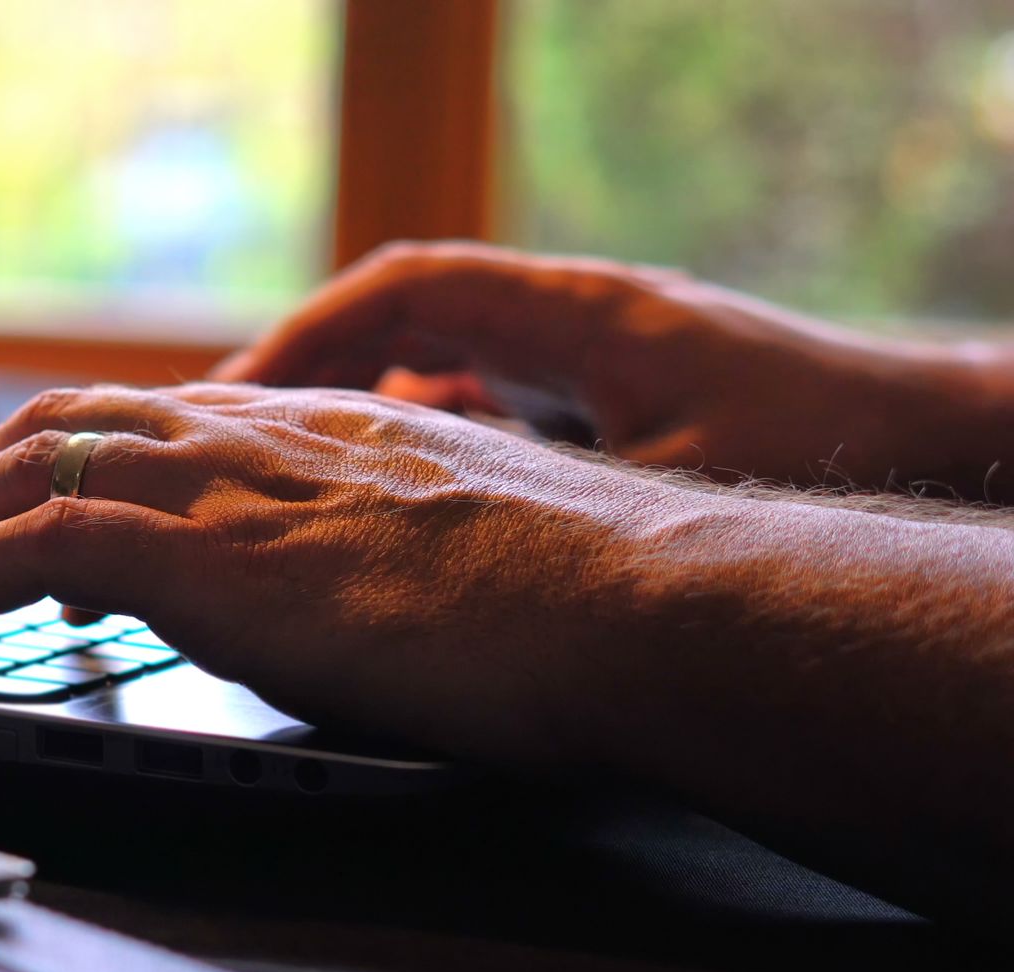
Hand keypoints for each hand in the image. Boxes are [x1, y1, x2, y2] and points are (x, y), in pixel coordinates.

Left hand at [0, 383, 695, 765]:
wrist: (632, 602)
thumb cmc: (575, 599)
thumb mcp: (448, 551)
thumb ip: (368, 548)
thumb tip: (326, 595)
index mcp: (313, 431)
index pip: (147, 417)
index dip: (62, 454)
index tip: (21, 504)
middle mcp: (254, 435)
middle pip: (62, 423)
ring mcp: (224, 485)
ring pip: (24, 466)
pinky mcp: (201, 553)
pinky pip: (31, 544)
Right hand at [215, 242, 1011, 498]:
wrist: (919, 435)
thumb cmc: (813, 446)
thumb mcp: (668, 481)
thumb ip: (546, 485)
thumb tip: (429, 505)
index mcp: (572, 313)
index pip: (404, 288)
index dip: (308, 336)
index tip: (240, 396)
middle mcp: (567, 317)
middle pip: (400, 315)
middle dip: (308, 368)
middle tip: (230, 435)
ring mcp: (581, 350)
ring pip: (435, 353)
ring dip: (359, 398)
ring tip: (288, 464)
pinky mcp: (599, 391)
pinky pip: (480, 393)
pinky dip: (420, 427)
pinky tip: (394, 486)